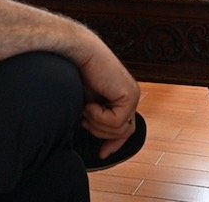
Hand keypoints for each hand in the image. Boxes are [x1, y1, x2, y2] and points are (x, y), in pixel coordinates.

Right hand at [76, 40, 141, 156]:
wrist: (76, 54)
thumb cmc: (75, 75)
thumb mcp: (86, 105)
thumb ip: (97, 121)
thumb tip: (101, 147)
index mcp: (121, 98)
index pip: (126, 128)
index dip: (115, 144)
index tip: (103, 155)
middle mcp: (130, 96)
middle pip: (122, 133)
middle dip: (99, 130)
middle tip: (85, 116)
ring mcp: (132, 95)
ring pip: (118, 130)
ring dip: (96, 122)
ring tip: (87, 106)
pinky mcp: (130, 95)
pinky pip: (116, 122)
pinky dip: (98, 116)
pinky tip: (91, 102)